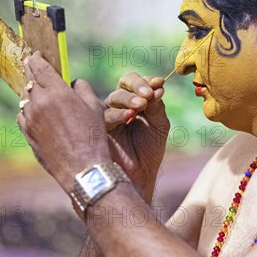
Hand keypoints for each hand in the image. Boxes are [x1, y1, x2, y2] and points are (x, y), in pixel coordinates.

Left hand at [17, 52, 110, 192]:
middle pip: (29, 80)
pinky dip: (28, 110)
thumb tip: (73, 82)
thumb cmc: (93, 136)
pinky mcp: (27, 134)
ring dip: (31, 92)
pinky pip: (23, 115)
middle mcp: (39, 103)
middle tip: (34, 66)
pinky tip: (37, 112)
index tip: (36, 54)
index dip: (36, 58)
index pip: (39, 67)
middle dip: (32, 72)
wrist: (83, 167)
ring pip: (25, 98)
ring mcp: (30, 119)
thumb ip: (82, 88)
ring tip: (39, 92)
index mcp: (57, 92)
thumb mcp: (94, 107)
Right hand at [91, 72, 169, 201]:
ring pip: (114, 98)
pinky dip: (119, 113)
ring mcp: (106, 115)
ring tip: (142, 105)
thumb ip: (157, 106)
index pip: (136, 83)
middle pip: (123, 85)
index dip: (146, 80)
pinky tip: (130, 117)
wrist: (138, 176)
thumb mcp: (159, 125)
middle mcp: (119, 106)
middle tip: (149, 94)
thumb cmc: (149, 151)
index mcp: (134, 102)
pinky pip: (105, 115)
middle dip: (138, 86)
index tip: (159, 83)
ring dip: (129, 98)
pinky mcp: (97, 128)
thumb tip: (158, 86)